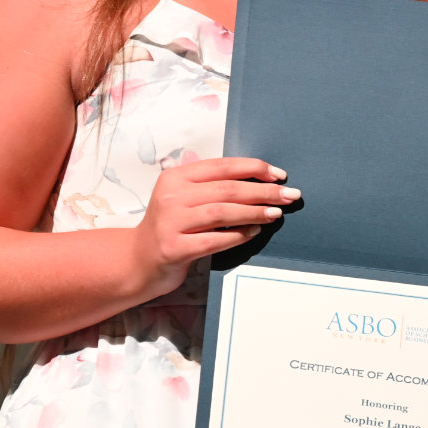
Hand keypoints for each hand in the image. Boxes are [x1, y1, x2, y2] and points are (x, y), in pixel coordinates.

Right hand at [133, 157, 296, 294]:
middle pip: (226, 189)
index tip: (279, 174)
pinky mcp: (174, 248)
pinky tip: (254, 233)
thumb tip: (261, 181)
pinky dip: (238, 235)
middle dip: (262, 190)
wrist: (138, 261)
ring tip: (276, 213)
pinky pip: (214, 240)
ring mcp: (170, 223)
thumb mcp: (183, 199)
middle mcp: (171, 196)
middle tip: (289, 195)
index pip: (221, 166)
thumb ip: (211, 187)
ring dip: (254, 212)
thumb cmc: (170, 227)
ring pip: (222, 212)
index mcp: (175, 177)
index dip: (253, 168)